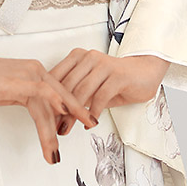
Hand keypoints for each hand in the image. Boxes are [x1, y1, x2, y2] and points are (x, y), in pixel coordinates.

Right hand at [0, 41, 96, 164]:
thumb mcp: (8, 91)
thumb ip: (25, 99)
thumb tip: (37, 113)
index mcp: (35, 73)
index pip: (60, 93)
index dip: (72, 108)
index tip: (82, 120)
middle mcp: (36, 71)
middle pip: (63, 96)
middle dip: (78, 113)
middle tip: (92, 126)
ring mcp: (28, 75)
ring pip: (51, 104)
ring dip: (54, 132)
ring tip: (56, 153)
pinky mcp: (17, 82)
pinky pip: (41, 94)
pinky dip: (53, 107)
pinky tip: (60, 120)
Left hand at [48, 50, 169, 121]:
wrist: (145, 72)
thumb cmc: (116, 80)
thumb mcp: (92, 86)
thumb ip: (75, 94)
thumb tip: (54, 113)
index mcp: (77, 57)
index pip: (56, 77)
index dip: (48, 98)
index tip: (42, 116)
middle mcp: (88, 57)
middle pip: (67, 86)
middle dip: (57, 109)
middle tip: (52, 126)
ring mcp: (103, 65)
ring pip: (81, 91)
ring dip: (73, 114)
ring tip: (66, 128)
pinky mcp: (117, 75)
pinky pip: (101, 96)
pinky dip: (94, 112)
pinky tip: (90, 124)